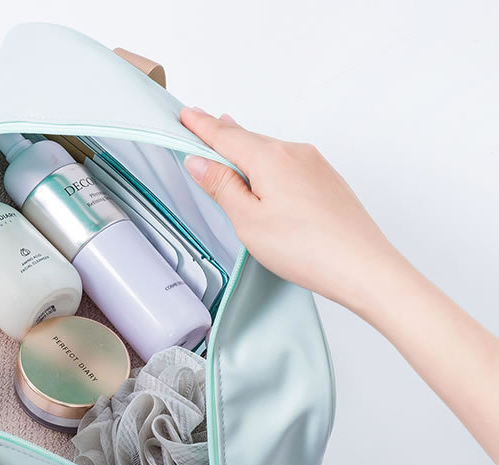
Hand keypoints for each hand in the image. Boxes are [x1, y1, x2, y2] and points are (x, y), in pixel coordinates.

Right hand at [180, 107, 398, 309]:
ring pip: (271, 152)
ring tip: (229, 146)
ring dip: (247, 150)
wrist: (361, 266)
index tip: (186, 115)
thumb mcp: (248, 220)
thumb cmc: (306, 248)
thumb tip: (200, 162)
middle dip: (223, 134)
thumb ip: (222, 187)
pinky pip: (289, 164)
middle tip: (202, 123)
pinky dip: (269, 164)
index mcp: (270, 158)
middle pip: (249, 140)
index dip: (201, 126)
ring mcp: (315, 165)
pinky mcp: (327, 181)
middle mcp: (295, 152)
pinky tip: (265, 176)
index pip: (225, 136)